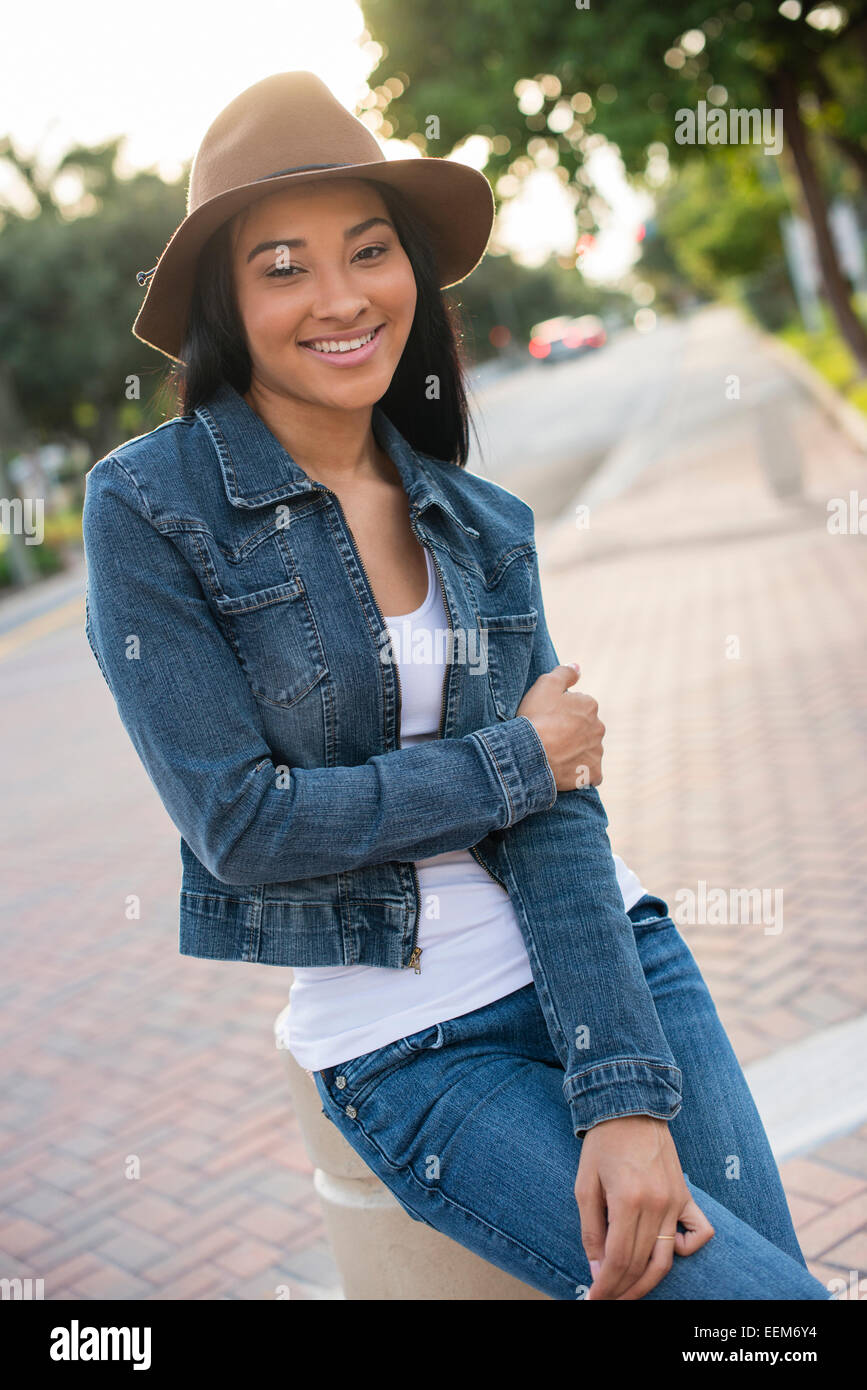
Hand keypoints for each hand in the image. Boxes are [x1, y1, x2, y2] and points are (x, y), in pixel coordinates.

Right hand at [517, 662, 604, 789]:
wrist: (530, 753)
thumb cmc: (536, 717)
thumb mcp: (545, 684)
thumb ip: (564, 673)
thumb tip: (578, 667)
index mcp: (590, 705)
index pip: (579, 707)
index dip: (562, 713)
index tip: (548, 719)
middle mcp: (599, 728)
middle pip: (586, 729)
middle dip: (573, 732)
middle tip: (551, 737)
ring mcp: (597, 752)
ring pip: (588, 750)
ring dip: (576, 752)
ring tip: (555, 756)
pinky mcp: (592, 773)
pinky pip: (591, 774)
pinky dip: (582, 773)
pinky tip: (567, 772)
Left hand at [576, 1114, 714, 1299]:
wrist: (631, 1107)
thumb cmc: (603, 1145)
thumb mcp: (585, 1185)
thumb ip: (591, 1230)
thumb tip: (598, 1269)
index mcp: (627, 1201)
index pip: (619, 1260)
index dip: (606, 1286)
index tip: (593, 1300)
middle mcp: (656, 1205)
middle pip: (641, 1264)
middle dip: (622, 1289)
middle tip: (606, 1300)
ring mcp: (676, 1201)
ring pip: (666, 1259)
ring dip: (647, 1283)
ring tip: (627, 1293)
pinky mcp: (687, 1196)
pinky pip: (699, 1234)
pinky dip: (686, 1250)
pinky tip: (665, 1252)